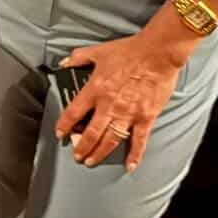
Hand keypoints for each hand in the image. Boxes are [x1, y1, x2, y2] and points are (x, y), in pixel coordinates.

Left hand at [55, 31, 194, 171]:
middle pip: (91, 133)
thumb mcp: (99, 51)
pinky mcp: (145, 117)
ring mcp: (128, 114)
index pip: (73, 113)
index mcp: (95, 89)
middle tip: (77, 156)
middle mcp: (109, 105)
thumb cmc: (129, 51)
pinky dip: (135, 155)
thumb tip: (63, 62)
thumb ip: (79, 57)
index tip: (60, 133)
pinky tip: (130, 166)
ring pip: (110, 140)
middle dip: (82, 147)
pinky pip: (139, 140)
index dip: (64, 125)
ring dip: (99, 153)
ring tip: (92, 161)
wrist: (157, 52)